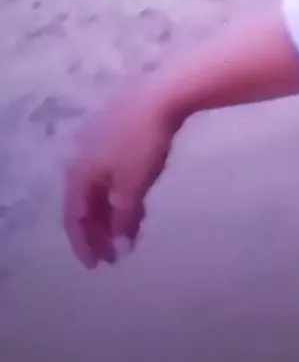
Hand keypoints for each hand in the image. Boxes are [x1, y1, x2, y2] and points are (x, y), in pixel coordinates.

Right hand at [64, 86, 177, 267]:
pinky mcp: (118, 138)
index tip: (98, 265)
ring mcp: (100, 147)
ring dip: (112, 216)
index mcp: (80, 172)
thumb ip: (124, 219)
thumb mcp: (132, 186)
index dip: (84, 243)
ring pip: (102, 191)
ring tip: (129, 236)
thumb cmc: (142, 143)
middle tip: (114, 256)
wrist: (161, 97)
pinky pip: (114, 177)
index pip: (74, 216)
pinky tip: (139, 208)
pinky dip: (122, 197)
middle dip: (98, 233)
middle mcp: (84, 160)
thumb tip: (120, 247)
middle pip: (86, 205)